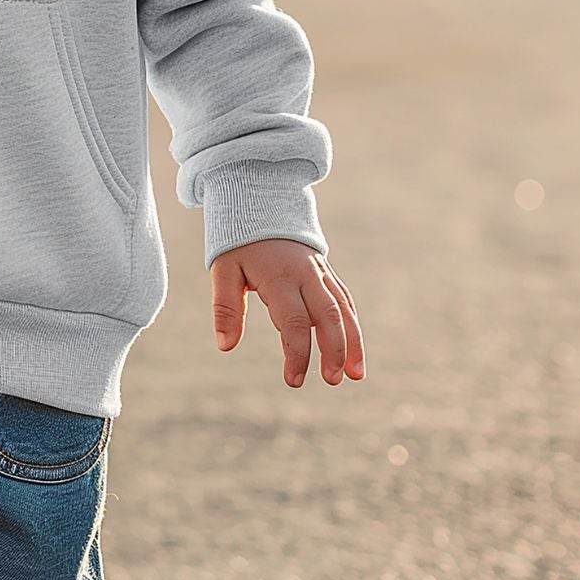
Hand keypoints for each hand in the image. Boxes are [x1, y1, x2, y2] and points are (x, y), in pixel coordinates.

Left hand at [211, 239, 363, 388]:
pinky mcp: (324, 269)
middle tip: (333, 380)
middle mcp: (305, 273)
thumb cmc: (236, 239)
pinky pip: (343, 298)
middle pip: (328, 315)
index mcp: (279, 276)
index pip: (294, 321)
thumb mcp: (223, 269)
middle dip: (335, 350)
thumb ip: (225, 307)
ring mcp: (319, 270)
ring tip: (356, 375)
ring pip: (343, 307)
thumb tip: (225, 346)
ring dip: (353, 341)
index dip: (297, 353)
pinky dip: (350, 323)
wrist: (259, 199)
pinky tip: (352, 348)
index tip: (293, 380)